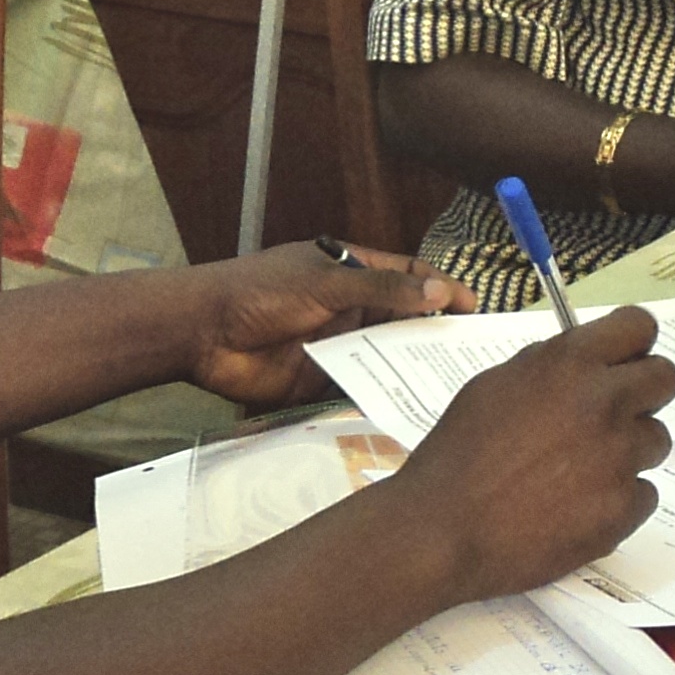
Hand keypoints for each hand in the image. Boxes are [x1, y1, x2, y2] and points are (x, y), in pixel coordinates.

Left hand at [184, 242, 475, 406]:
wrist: (202, 333)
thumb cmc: (260, 292)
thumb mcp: (326, 282)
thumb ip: (383, 290)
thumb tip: (440, 293)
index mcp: (349, 271)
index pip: (407, 274)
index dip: (440, 287)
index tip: (472, 309)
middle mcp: (348, 306)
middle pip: (402, 317)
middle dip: (434, 331)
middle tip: (472, 354)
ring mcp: (336, 343)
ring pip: (385, 353)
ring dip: (412, 364)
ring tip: (452, 383)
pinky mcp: (321, 379)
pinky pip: (360, 385)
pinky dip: (383, 392)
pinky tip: (411, 404)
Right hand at [382, 306, 674, 600]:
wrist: (443, 531)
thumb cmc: (458, 458)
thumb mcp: (495, 387)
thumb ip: (549, 368)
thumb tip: (584, 363)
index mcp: (568, 364)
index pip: (639, 327)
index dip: (634, 343)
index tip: (628, 358)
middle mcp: (603, 403)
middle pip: (665, 379)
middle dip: (644, 394)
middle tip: (613, 416)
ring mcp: (619, 457)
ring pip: (655, 440)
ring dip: (627, 451)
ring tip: (577, 472)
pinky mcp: (624, 507)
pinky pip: (643, 494)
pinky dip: (618, 501)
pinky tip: (577, 509)